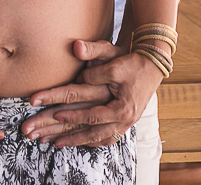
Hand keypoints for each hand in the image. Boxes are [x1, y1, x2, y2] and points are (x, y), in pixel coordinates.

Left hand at [35, 40, 162, 147]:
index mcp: (121, 108)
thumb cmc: (133, 63)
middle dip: (67, 136)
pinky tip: (82, 142)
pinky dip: (94, 141)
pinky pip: (109, 138)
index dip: (73, 115)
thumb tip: (76, 57)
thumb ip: (94, 60)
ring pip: (99, 139)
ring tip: (57, 143)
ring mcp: (126, 123)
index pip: (92, 115)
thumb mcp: (114, 58)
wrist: (154, 66)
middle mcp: (124, 120)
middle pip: (92, 133)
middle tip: (46, 137)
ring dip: (78, 141)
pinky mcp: (126, 121)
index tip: (55, 114)